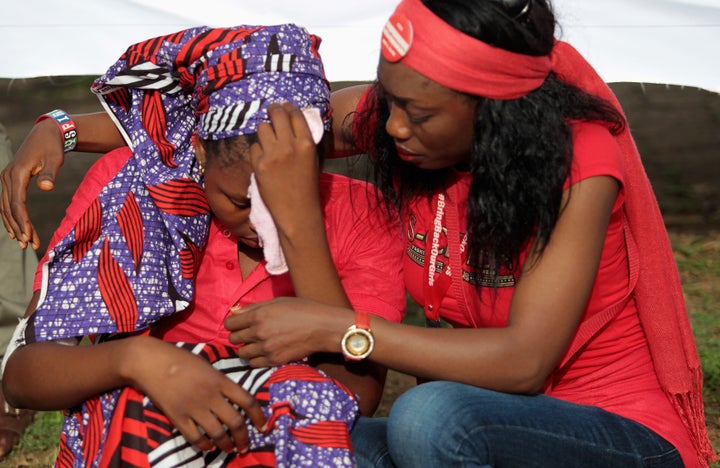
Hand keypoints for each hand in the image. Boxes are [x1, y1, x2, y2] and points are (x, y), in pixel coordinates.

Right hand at [0, 119, 64, 249]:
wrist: (46, 134)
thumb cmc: (53, 147)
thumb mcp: (55, 159)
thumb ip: (50, 173)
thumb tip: (47, 187)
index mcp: (17, 174)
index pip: (16, 203)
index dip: (22, 221)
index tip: (29, 236)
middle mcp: (7, 177)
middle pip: (8, 209)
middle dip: (18, 228)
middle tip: (28, 245)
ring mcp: (6, 178)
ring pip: (4, 207)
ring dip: (13, 226)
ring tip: (24, 243)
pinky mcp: (10, 180)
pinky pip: (6, 202)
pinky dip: (10, 217)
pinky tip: (16, 231)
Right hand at [128, 337, 266, 453]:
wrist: (151, 362)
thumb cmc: (181, 360)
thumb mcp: (208, 366)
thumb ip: (221, 383)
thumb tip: (235, 400)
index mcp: (220, 380)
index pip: (247, 401)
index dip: (259, 417)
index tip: (264, 427)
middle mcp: (210, 395)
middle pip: (235, 422)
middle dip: (244, 438)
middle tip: (245, 446)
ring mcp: (193, 408)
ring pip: (217, 433)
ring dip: (226, 445)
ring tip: (230, 449)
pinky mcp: (177, 417)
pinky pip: (195, 437)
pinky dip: (204, 445)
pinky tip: (209, 447)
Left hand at [226, 297, 348, 366]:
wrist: (323, 327)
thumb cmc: (303, 310)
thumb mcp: (277, 302)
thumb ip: (254, 307)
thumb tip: (233, 311)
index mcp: (259, 315)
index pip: (230, 324)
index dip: (233, 324)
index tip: (239, 324)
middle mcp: (259, 332)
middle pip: (234, 339)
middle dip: (239, 336)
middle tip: (248, 334)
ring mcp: (266, 348)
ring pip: (242, 353)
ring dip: (247, 349)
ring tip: (257, 344)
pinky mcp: (274, 360)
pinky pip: (254, 364)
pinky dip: (255, 359)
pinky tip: (264, 352)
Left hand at [249, 102, 322, 235]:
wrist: (297, 213)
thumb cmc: (308, 188)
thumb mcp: (313, 160)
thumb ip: (304, 140)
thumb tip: (294, 120)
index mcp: (306, 143)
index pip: (294, 113)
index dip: (288, 107)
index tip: (284, 107)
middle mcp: (289, 145)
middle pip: (277, 114)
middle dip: (273, 110)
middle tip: (271, 110)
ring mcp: (273, 155)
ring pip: (262, 128)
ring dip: (265, 132)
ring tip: (268, 140)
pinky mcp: (259, 165)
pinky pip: (255, 147)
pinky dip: (258, 151)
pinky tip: (264, 159)